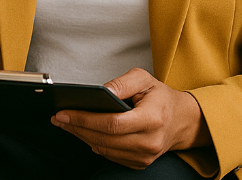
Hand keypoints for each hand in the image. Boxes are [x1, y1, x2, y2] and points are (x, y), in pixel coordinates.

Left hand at [51, 68, 210, 168]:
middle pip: (105, 139)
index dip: (86, 119)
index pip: (113, 123)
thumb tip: (101, 91)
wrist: (181, 120)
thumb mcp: (144, 79)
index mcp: (152, 118)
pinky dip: (94, 144)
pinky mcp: (140, 163)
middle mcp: (149, 141)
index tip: (65, 112)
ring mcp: (145, 156)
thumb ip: (122, 83)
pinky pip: (111, 156)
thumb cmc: (160, 97)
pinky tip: (83, 133)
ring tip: (67, 124)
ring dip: (82, 137)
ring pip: (105, 149)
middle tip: (59, 118)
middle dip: (78, 128)